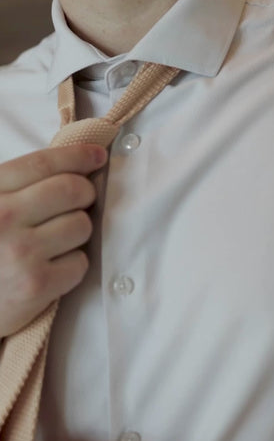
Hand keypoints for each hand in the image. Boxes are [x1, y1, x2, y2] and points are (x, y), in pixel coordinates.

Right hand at [0, 144, 106, 337]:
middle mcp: (4, 217)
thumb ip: (19, 186)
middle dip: (86, 193)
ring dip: (78, 231)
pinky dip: (73, 265)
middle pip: (72, 190)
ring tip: (57, 241)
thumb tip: (76, 167)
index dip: (78, 156)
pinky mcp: (35, 285)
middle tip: (82, 201)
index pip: (43, 163)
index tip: (97, 155)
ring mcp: (21, 252)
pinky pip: (80, 263)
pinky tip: (53, 267)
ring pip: (82, 225)